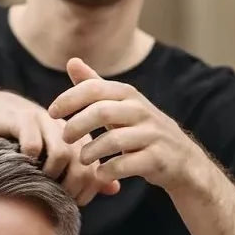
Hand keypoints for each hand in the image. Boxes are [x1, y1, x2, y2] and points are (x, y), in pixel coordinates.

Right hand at [0, 87, 120, 205]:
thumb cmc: (26, 141)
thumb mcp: (57, 155)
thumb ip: (86, 171)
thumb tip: (114, 188)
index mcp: (79, 136)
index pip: (95, 169)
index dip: (86, 190)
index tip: (72, 202)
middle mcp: (67, 128)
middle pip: (82, 163)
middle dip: (71, 187)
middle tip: (56, 197)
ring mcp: (46, 121)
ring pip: (62, 153)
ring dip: (51, 174)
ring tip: (40, 181)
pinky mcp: (23, 118)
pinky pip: (33, 144)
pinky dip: (29, 159)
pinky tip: (22, 164)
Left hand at [47, 58, 204, 192]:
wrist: (183, 160)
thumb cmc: (142, 130)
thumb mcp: (120, 105)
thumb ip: (95, 86)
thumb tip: (72, 61)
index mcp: (129, 95)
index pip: (94, 88)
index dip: (68, 99)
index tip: (51, 113)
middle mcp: (141, 111)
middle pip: (101, 111)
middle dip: (76, 125)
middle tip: (65, 138)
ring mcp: (151, 135)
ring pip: (113, 140)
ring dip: (90, 151)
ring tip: (82, 158)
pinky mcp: (157, 159)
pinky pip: (125, 164)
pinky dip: (107, 170)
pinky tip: (99, 173)